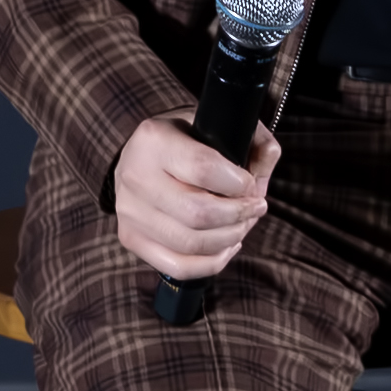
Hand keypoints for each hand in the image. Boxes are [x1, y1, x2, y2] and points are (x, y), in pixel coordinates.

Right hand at [112, 115, 280, 280]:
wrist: (140, 154)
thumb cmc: (185, 138)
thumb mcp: (218, 124)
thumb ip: (253, 142)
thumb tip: (262, 180)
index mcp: (154, 139)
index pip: (204, 169)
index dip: (239, 183)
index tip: (252, 184)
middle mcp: (135, 175)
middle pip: (198, 213)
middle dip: (238, 215)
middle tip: (255, 208)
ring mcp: (128, 211)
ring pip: (190, 244)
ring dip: (228, 238)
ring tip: (243, 224)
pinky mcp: (130, 238)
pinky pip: (177, 266)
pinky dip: (210, 262)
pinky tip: (226, 246)